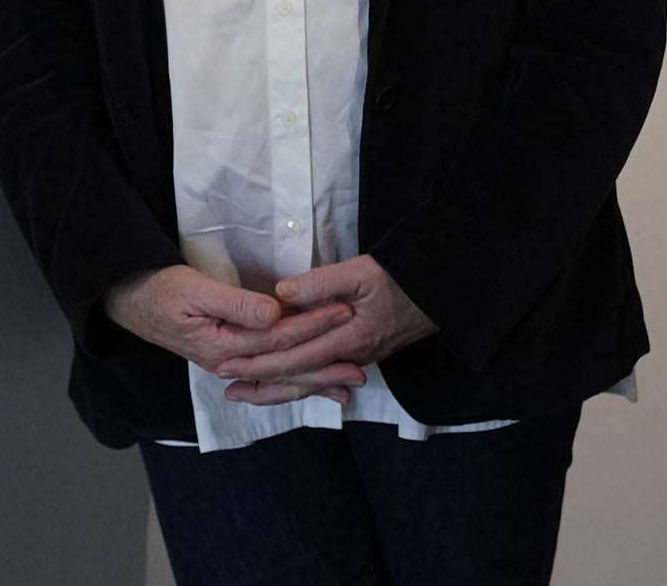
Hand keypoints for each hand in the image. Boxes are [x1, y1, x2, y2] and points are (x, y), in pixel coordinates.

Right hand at [102, 266, 357, 390]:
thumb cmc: (160, 289)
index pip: (277, 338)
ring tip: (348, 384)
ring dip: (315, 380)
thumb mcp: (194, 289)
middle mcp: (228, 363)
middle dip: (323, 367)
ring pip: (278, 377)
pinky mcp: (230, 358)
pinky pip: (268, 375)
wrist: (130, 301)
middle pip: (284, 368)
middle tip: (360, 370)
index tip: (342, 313)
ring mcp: (229, 364)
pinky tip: (314, 387)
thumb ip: (235, 303)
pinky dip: (293, 381)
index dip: (311, 325)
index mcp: (222, 346)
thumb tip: (274, 314)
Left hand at [215, 254, 437, 403]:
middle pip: (297, 377)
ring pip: (309, 382)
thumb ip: (321, 283)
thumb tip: (282, 293)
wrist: (441, 293)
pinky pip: (323, 376)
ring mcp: (357, 359)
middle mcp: (350, 357)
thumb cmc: (402, 277)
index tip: (227, 363)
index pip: (293, 357)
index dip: (258, 362)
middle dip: (259, 382)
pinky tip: (286, 387)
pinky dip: (299, 383)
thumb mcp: (362, 272)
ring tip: (245, 394)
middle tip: (225, 386)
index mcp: (348, 338)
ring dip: (276, 389)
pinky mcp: (360, 355)